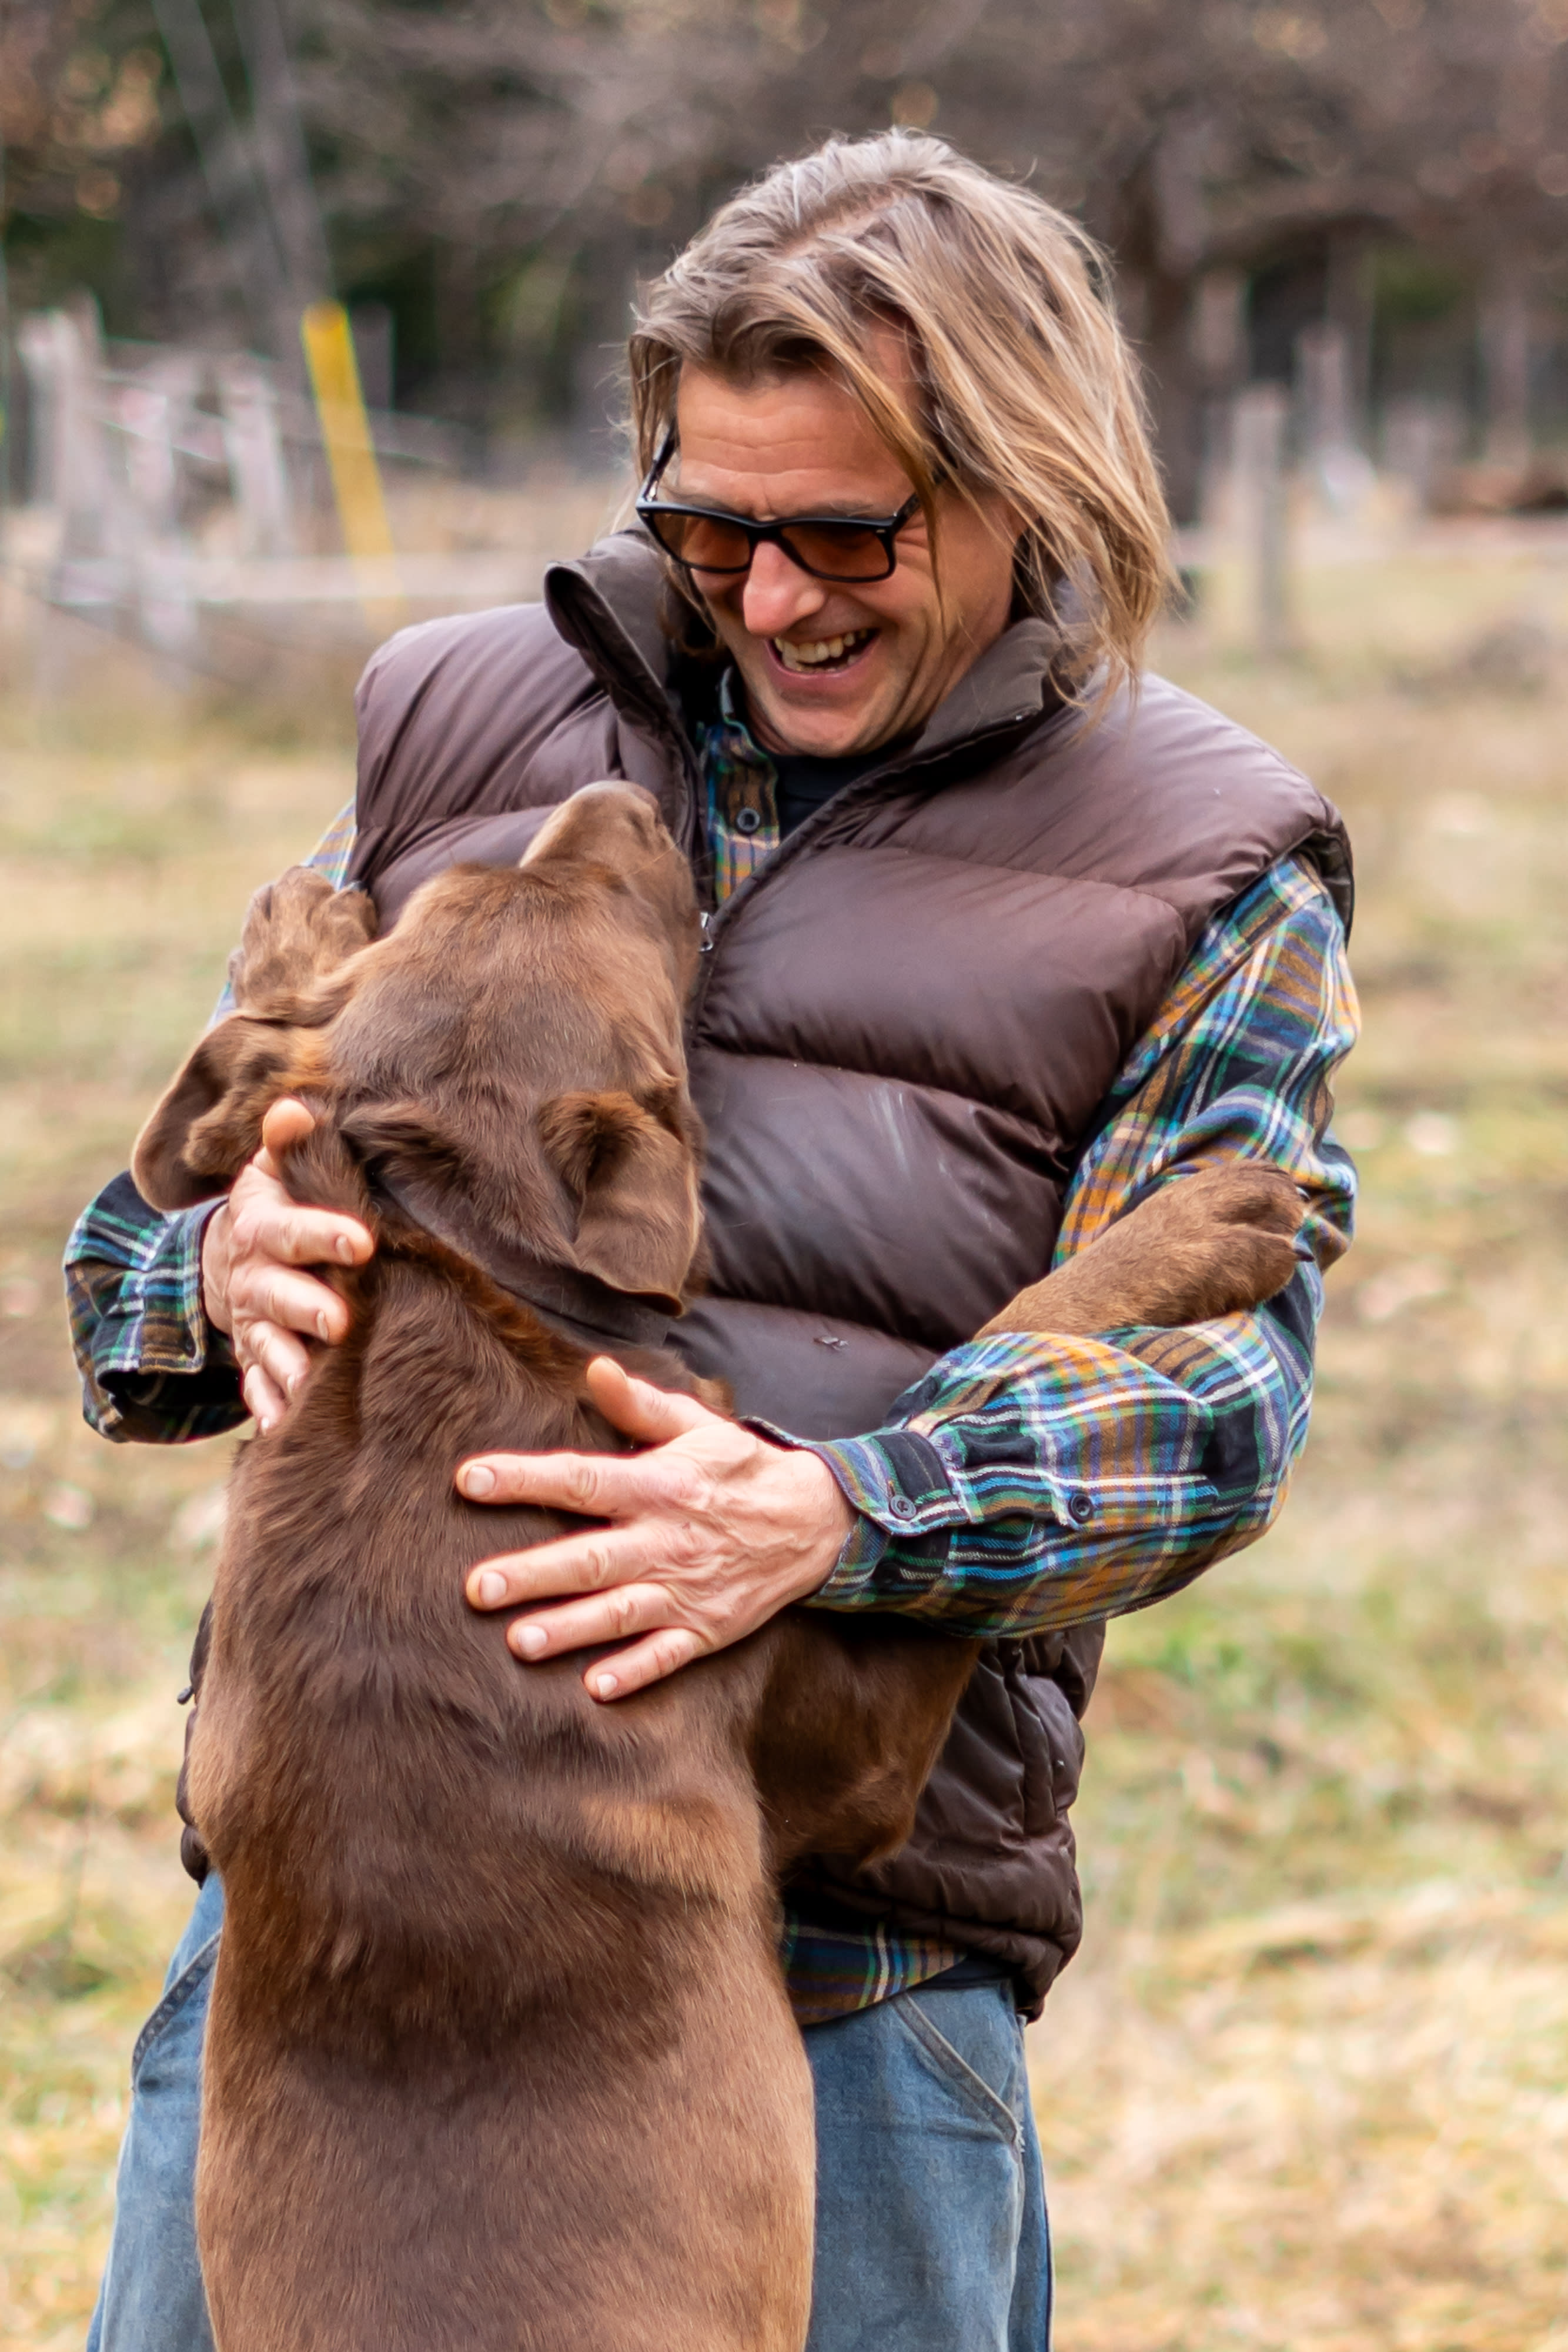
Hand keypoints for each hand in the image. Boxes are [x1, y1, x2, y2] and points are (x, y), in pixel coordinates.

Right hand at [201, 1098, 373, 1432]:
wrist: (234, 1253)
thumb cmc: (281, 1203)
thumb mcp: (276, 1167)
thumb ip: (288, 1142)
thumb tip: (294, 1111)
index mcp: (263, 1227)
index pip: (290, 1228)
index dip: (322, 1233)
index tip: (363, 1242)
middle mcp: (253, 1276)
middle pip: (276, 1293)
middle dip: (306, 1307)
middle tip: (340, 1322)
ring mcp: (251, 1320)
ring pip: (265, 1344)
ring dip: (285, 1365)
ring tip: (309, 1386)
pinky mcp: (255, 1356)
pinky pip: (255, 1383)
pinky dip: (265, 1403)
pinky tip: (279, 1425)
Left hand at [457, 1356, 854, 1700]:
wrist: (816, 1522)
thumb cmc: (741, 1471)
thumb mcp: (698, 1426)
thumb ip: (640, 1405)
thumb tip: (594, 1368)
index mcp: (658, 1485)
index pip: (581, 1478)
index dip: (524, 1479)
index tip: (470, 1479)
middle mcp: (667, 1539)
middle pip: (590, 1558)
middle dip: (533, 1573)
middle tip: (477, 1587)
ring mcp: (687, 1589)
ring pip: (619, 1612)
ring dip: (570, 1628)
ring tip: (518, 1642)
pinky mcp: (708, 1628)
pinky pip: (668, 1655)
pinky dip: (636, 1671)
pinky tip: (596, 1687)